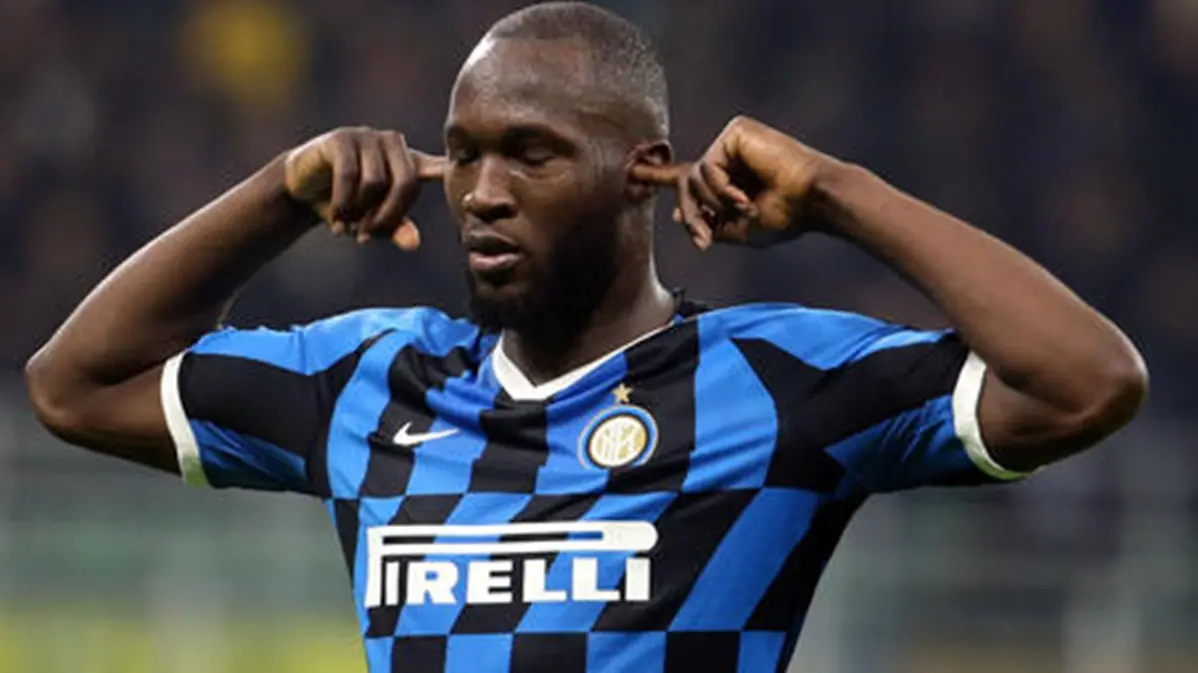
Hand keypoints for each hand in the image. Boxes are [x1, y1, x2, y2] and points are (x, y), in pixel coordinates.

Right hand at [284, 127, 446, 249]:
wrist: (303, 188)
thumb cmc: (348, 204)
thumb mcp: (372, 220)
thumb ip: (395, 228)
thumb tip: (415, 244)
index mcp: (408, 162)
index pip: (436, 167)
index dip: (451, 170)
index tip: (467, 175)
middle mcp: (393, 144)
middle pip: (406, 183)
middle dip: (387, 217)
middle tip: (367, 238)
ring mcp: (367, 137)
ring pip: (375, 182)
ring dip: (359, 213)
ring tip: (347, 227)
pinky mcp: (341, 139)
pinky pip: (348, 175)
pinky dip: (342, 203)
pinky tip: (336, 220)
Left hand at [630, 116, 834, 249]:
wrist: (812, 201)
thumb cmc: (785, 217)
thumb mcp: (737, 230)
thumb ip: (707, 220)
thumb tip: (678, 214)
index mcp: (728, 177)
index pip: (686, 176)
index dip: (657, 176)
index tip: (631, 173)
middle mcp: (727, 156)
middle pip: (685, 183)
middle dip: (692, 215)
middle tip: (703, 237)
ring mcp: (730, 142)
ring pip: (692, 178)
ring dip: (710, 205)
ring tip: (740, 212)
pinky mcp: (736, 131)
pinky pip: (707, 166)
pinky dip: (721, 189)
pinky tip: (743, 197)